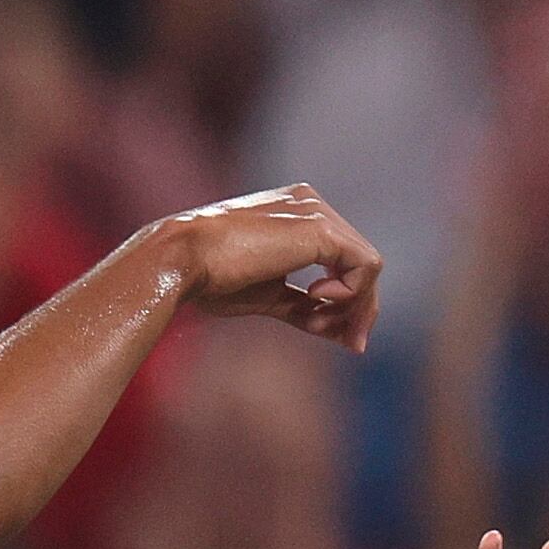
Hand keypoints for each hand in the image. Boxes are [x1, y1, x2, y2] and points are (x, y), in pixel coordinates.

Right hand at [147, 184, 384, 352]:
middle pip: (358, 260)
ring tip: (323, 327)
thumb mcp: (266, 297)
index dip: (346, 298)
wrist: (182, 259)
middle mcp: (310, 204)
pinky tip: (319, 301)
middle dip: (358, 308)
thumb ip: (303, 306)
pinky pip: (365, 265)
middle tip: (351, 344)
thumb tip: (337, 330)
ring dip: (354, 306)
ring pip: (367, 264)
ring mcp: (317, 212)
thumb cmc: (210, 277)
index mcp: (293, 212)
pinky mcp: (321, 229)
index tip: (335, 335)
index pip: (339, 256)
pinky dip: (352, 294)